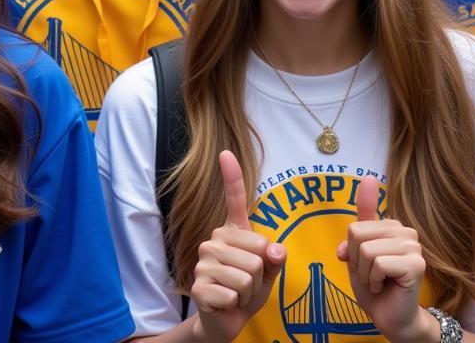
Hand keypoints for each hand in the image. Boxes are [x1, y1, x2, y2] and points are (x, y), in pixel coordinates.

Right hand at [190, 151, 286, 341]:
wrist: (224, 322)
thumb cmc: (246, 291)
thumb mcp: (268, 274)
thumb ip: (274, 259)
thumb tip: (275, 249)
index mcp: (231, 232)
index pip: (233, 200)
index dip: (231, 176)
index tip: (226, 153)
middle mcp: (213, 240)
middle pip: (257, 253)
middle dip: (260, 276)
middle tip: (246, 284)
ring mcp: (203, 262)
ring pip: (247, 275)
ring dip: (249, 293)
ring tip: (237, 294)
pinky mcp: (199, 285)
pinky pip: (233, 294)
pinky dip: (236, 305)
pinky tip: (226, 304)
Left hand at [337, 176, 429, 342]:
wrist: (389, 317)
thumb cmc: (374, 284)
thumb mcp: (358, 250)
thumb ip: (360, 219)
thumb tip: (369, 178)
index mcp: (392, 226)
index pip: (355, 227)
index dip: (350, 249)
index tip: (359, 262)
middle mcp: (406, 231)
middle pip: (358, 235)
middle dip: (356, 261)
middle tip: (371, 275)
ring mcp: (414, 247)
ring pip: (366, 250)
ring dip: (365, 273)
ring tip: (378, 281)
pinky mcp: (416, 264)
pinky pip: (377, 263)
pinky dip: (374, 280)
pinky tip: (386, 287)